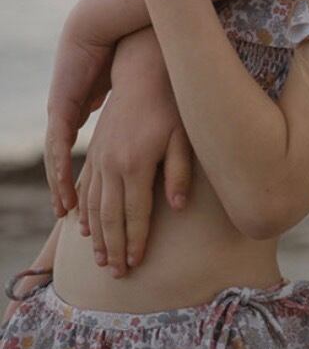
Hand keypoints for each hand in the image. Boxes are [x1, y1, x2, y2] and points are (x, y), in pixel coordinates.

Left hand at [45, 10, 114, 215]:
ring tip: (64, 211)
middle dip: (69, 195)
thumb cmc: (130, 58)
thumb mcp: (134, 99)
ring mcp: (62, 114)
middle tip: (73, 221)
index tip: (93, 210)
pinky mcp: (60, 107)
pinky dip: (57, 168)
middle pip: (64, 166)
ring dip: (59, 187)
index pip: (83, 158)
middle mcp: (69, 118)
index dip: (87, 185)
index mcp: (84, 114)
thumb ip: (133, 120)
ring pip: (55, 161)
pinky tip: (62, 185)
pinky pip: (55, 144)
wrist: (111, 29)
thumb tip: (143, 140)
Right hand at [75, 29, 192, 275]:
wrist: (144, 74)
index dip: (136, 242)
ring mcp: (99, 158)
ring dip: (97, 236)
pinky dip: (83, 212)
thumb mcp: (186, 137)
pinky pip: (85, 188)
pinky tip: (84, 228)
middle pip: (110, 218)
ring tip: (102, 261)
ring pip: (93, 207)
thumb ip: (180, 172)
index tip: (137, 266)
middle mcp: (112, 165)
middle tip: (118, 274)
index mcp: (136, 164)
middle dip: (114, 248)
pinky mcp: (95, 151)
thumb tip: (178, 207)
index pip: (135, 215)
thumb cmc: (174, 105)